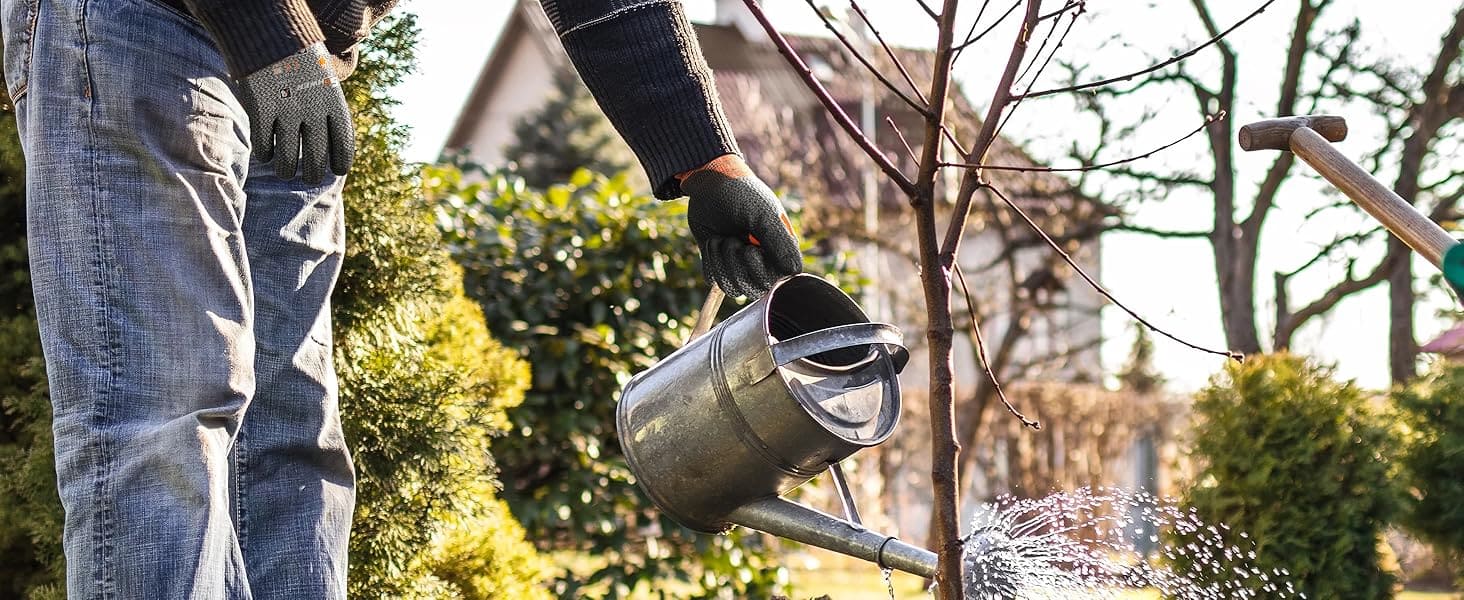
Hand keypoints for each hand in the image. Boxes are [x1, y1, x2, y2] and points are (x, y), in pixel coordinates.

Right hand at [237, 43, 355, 183]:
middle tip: (307, 175)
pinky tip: (265, 151)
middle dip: (311, 173)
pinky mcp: (261, 110)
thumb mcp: (326, 81)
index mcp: (335, 104)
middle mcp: (314, 112)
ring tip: (284, 170)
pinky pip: (264, 147)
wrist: (272, 32)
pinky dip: (264, 154)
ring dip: (286, 170)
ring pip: (287, 161)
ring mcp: (287, 112)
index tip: (335, 170)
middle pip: (315, 160)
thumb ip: (328, 110)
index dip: (339, 163)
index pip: (343, 147)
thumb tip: (331, 144)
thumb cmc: (301, 60)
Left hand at [680, 156, 802, 297]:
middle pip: (753, 289)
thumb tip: (794, 272)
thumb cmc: (740, 194)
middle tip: (733, 240)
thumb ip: (780, 243)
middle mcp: (762, 261)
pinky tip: (713, 241)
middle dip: (737, 265)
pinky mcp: (720, 264)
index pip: (779, 281)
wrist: (708, 183)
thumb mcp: (763, 215)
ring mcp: (740, 264)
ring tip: (721, 239)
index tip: (752, 248)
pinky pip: (714, 281)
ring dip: (722, 262)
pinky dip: (710, 261)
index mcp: (780, 249)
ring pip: (733, 288)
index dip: (762, 271)